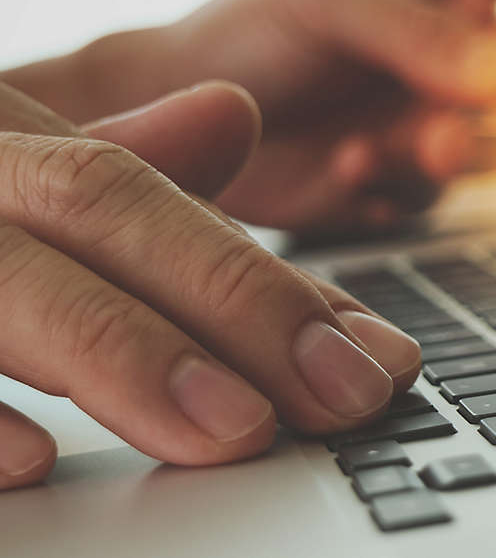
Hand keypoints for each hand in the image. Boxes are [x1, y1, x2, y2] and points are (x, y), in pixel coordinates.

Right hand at [0, 81, 420, 490]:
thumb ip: (120, 164)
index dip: (265, 280)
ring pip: (4, 288)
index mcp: (9, 148)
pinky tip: (25, 466)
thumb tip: (233, 114)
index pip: (155, 200)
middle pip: (100, 216)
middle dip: (232, 308)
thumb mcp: (13, 163)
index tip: (372, 358)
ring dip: (120, 358)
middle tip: (340, 395)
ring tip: (232, 427)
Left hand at [4, 0, 495, 230]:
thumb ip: (421, 34)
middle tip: (489, 104)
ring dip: (458, 146)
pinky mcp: (414, 181)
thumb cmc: (254, 31)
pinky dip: (398, 183)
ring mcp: (446, 120)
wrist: (181, 113)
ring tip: (401, 140)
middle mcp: (468, 54)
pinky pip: (438, 192)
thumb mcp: (329, 3)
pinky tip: (349, 164)